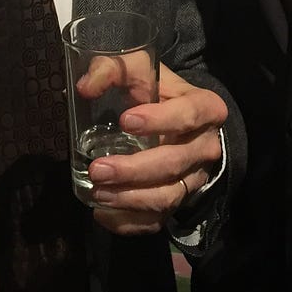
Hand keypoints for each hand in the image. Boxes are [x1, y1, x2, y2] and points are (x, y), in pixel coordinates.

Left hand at [86, 64, 225, 234]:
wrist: (175, 117)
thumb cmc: (155, 91)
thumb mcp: (139, 69)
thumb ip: (111, 69)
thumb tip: (85, 88)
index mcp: (205, 108)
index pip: (189, 115)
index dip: (160, 121)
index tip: (125, 120)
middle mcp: (206, 147)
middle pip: (174, 163)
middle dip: (135, 170)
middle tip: (97, 169)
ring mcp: (194, 178)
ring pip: (168, 196)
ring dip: (131, 199)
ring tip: (96, 192)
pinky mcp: (178, 200)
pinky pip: (158, 220)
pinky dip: (129, 222)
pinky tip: (102, 213)